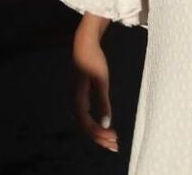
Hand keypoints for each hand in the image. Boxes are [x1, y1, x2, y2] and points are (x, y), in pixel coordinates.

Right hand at [73, 15, 117, 152]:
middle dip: (101, 138)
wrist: (84, 45)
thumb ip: (103, 101)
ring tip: (113, 140)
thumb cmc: (93, 60)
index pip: (88, 126)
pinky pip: (88, 117)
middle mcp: (75, 104)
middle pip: (87, 128)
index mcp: (78, 102)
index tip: (114, 140)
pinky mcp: (81, 97)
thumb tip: (106, 123)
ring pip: (87, 124)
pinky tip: (105, 127)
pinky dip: (97, 124)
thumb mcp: (101, 80)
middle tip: (116, 146)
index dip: (100, 135)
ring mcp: (77, 101)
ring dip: (99, 133)